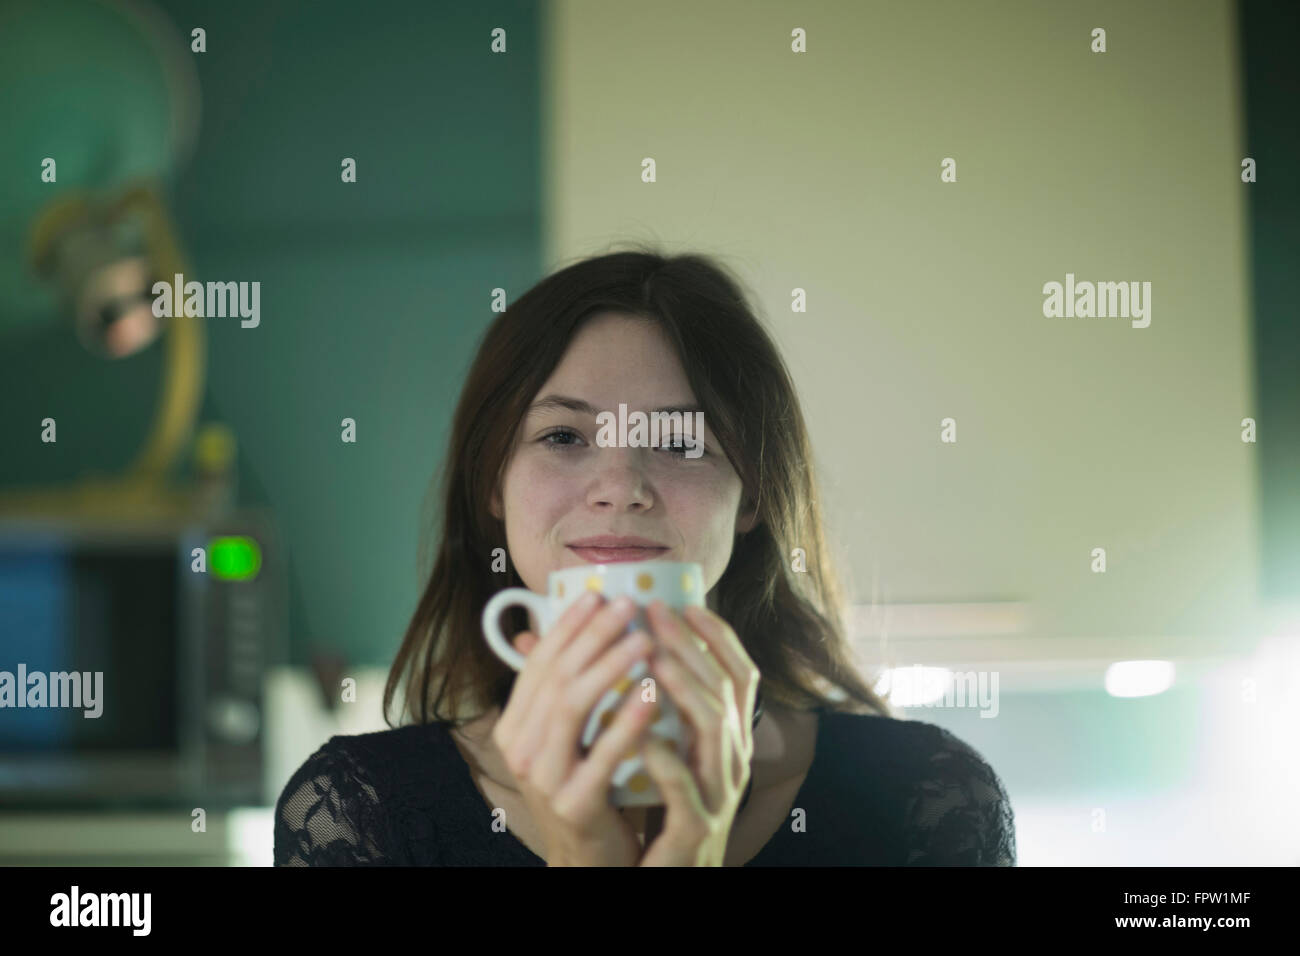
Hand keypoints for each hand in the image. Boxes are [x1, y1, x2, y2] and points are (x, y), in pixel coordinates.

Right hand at [491, 591, 659, 865]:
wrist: (589, 861)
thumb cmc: (585, 789)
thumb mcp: (565, 737)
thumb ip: (557, 688)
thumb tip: (536, 628)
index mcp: (514, 726)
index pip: (538, 664)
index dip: (567, 627)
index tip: (598, 595)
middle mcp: (519, 749)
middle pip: (555, 678)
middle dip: (593, 637)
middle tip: (628, 606)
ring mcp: (542, 778)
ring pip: (572, 707)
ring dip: (609, 668)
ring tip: (645, 640)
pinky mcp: (572, 805)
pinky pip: (601, 755)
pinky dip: (626, 721)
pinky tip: (653, 694)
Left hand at [636, 601, 759, 866]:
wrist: (666, 871)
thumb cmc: (661, 803)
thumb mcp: (662, 744)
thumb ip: (644, 698)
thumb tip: (588, 642)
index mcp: (726, 736)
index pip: (739, 674)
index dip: (718, 636)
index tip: (687, 602)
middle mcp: (732, 758)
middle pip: (725, 689)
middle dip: (691, 646)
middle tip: (657, 612)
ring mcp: (718, 794)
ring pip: (716, 731)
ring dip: (686, 689)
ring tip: (652, 660)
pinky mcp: (697, 828)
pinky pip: (687, 793)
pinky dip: (668, 763)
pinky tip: (645, 740)